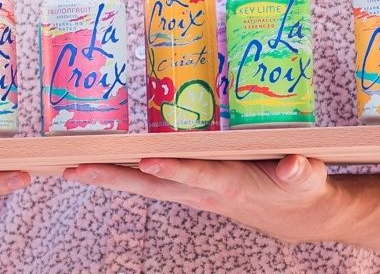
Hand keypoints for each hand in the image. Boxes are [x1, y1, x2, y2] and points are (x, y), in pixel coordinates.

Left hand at [63, 155, 334, 243]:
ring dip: (108, 178)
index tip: (147, 163)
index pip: (199, 175)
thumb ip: (300, 171)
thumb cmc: (301, 188)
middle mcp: (204, 191)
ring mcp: (193, 192)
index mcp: (233, 184)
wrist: (293, 215)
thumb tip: (294, 165)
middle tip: (78, 169)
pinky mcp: (187, 189)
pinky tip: (94, 167)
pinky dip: (120, 175)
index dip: (175, 170)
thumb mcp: (308, 179)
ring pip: (144, 186)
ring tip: (71, 169)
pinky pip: (147, 183)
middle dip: (116, 178)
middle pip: (153, 186)